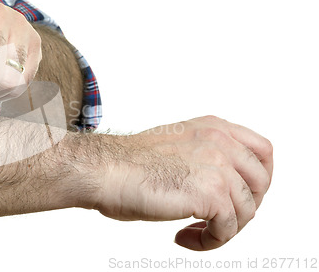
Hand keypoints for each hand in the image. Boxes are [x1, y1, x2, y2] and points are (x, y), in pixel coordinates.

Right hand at [95, 115, 272, 250]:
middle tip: (218, 218)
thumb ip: (203, 154)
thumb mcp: (176, 144)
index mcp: (213, 127)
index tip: (242, 195)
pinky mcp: (211, 193)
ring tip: (193, 231)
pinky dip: (209, 241)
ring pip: (247, 211)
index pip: (262, 150)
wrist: (105, 170)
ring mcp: (218, 166)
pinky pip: (227, 229)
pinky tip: (183, 237)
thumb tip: (220, 182)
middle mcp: (220, 141)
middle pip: (262, 182)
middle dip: (245, 206)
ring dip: (223, 229)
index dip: (258, 178)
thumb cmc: (127, 163)